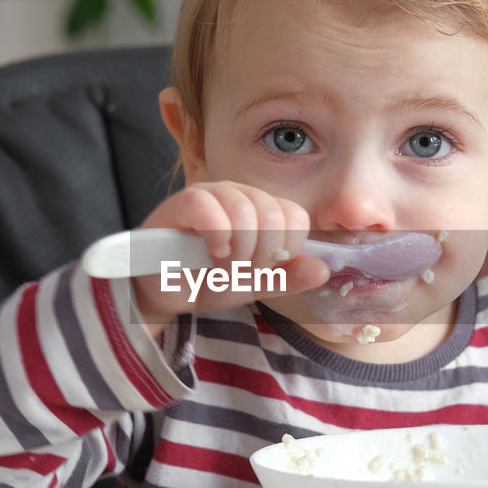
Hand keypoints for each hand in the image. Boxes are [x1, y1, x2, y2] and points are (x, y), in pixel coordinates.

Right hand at [131, 181, 329, 321]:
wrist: (164, 293)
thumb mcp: (254, 285)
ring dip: (237, 253)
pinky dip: (216, 235)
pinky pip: (209, 208)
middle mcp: (240, 195)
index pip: (295, 216)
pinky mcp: (182, 203)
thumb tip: (323, 271)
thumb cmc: (207, 281)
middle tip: (238, 273)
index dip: (286, 249)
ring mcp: (211, 195)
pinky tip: (211, 252)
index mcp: (262, 209)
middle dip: (260, 257)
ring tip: (220, 267)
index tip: (264, 270)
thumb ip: (288, 277)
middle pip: (274, 216)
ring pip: (245, 212)